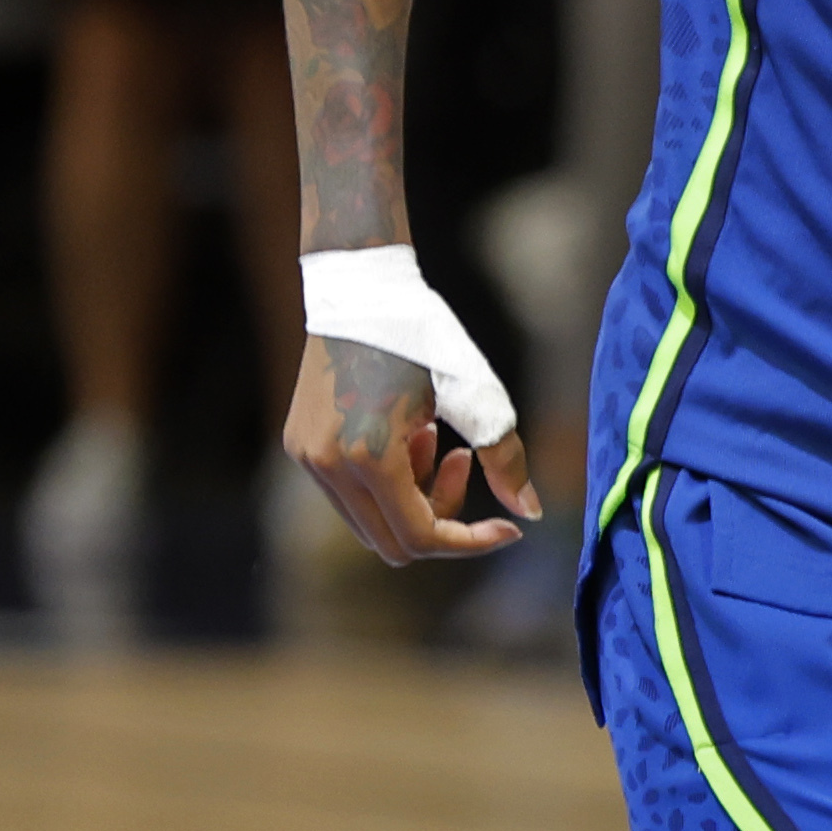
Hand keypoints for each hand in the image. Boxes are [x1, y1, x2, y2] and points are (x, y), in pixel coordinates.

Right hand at [283, 334, 541, 564]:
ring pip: (371, 521)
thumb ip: (503, 456)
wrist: (362, 289)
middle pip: (394, 541)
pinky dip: (388, 481)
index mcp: (369, 457)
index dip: (470, 541)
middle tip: (464, 460)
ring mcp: (308, 460)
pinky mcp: (301, 448)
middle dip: (442, 515)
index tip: (509, 528)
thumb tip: (530, 514)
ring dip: (414, 496)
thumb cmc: (425, 335)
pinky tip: (409, 432)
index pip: (420, 536)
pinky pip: (351, 494)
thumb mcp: (475, 392)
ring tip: (433, 438)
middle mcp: (328, 468)